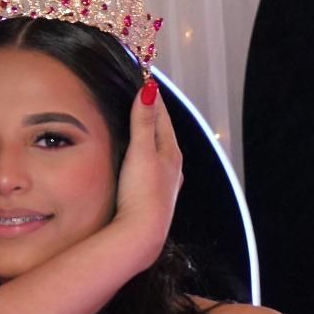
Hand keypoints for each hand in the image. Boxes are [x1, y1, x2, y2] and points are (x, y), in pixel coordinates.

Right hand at [110, 81, 182, 266]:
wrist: (143, 233)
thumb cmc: (143, 193)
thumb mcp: (141, 152)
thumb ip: (143, 122)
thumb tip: (148, 90)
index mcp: (171, 152)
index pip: (162, 116)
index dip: (152, 98)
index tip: (145, 79)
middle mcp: (173, 167)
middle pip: (163, 133)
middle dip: (153, 115)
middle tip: (142, 97)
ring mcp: (166, 183)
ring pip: (160, 152)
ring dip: (151, 138)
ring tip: (141, 128)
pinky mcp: (155, 198)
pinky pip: (153, 169)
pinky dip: (147, 157)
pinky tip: (141, 164)